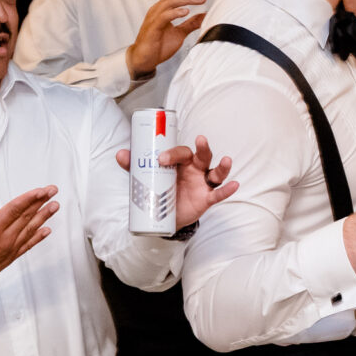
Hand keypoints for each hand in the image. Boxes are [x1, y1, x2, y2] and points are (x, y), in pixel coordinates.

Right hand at [0, 184, 57, 306]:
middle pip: (26, 217)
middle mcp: (3, 240)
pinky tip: (46, 230)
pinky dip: (37, 237)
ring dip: (43, 217)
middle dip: (41, 202)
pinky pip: (26, 246)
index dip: (29, 198)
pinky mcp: (8, 258)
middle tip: (52, 191)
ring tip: (54, 206)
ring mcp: (7, 250)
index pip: (15, 209)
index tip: (41, 190)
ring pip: (29, 230)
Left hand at [111, 134, 240, 230]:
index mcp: (181, 162)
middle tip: (199, 140)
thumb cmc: (161, 189)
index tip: (160, 159)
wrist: (166, 215)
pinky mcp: (207, 198)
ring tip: (226, 160)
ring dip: (223, 166)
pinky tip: (235, 185)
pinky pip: (219, 193)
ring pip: (216, 172)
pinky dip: (227, 190)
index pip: (180, 152)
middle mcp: (195, 169)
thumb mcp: (148, 177)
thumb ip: (135, 166)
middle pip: (202, 155)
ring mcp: (203, 183)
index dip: (172, 153)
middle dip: (203, 148)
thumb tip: (120, 154)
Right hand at [126, 0, 218, 78]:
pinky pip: (163, 16)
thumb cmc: (158, 46)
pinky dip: (175, 12)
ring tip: (201, 0)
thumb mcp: (180, 33)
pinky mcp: (152, 28)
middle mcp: (158, 10)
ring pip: (170, 2)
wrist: (144, 59)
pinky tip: (186, 11)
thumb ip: (191, 24)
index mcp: (164, 9)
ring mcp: (154, 17)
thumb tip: (205, 16)